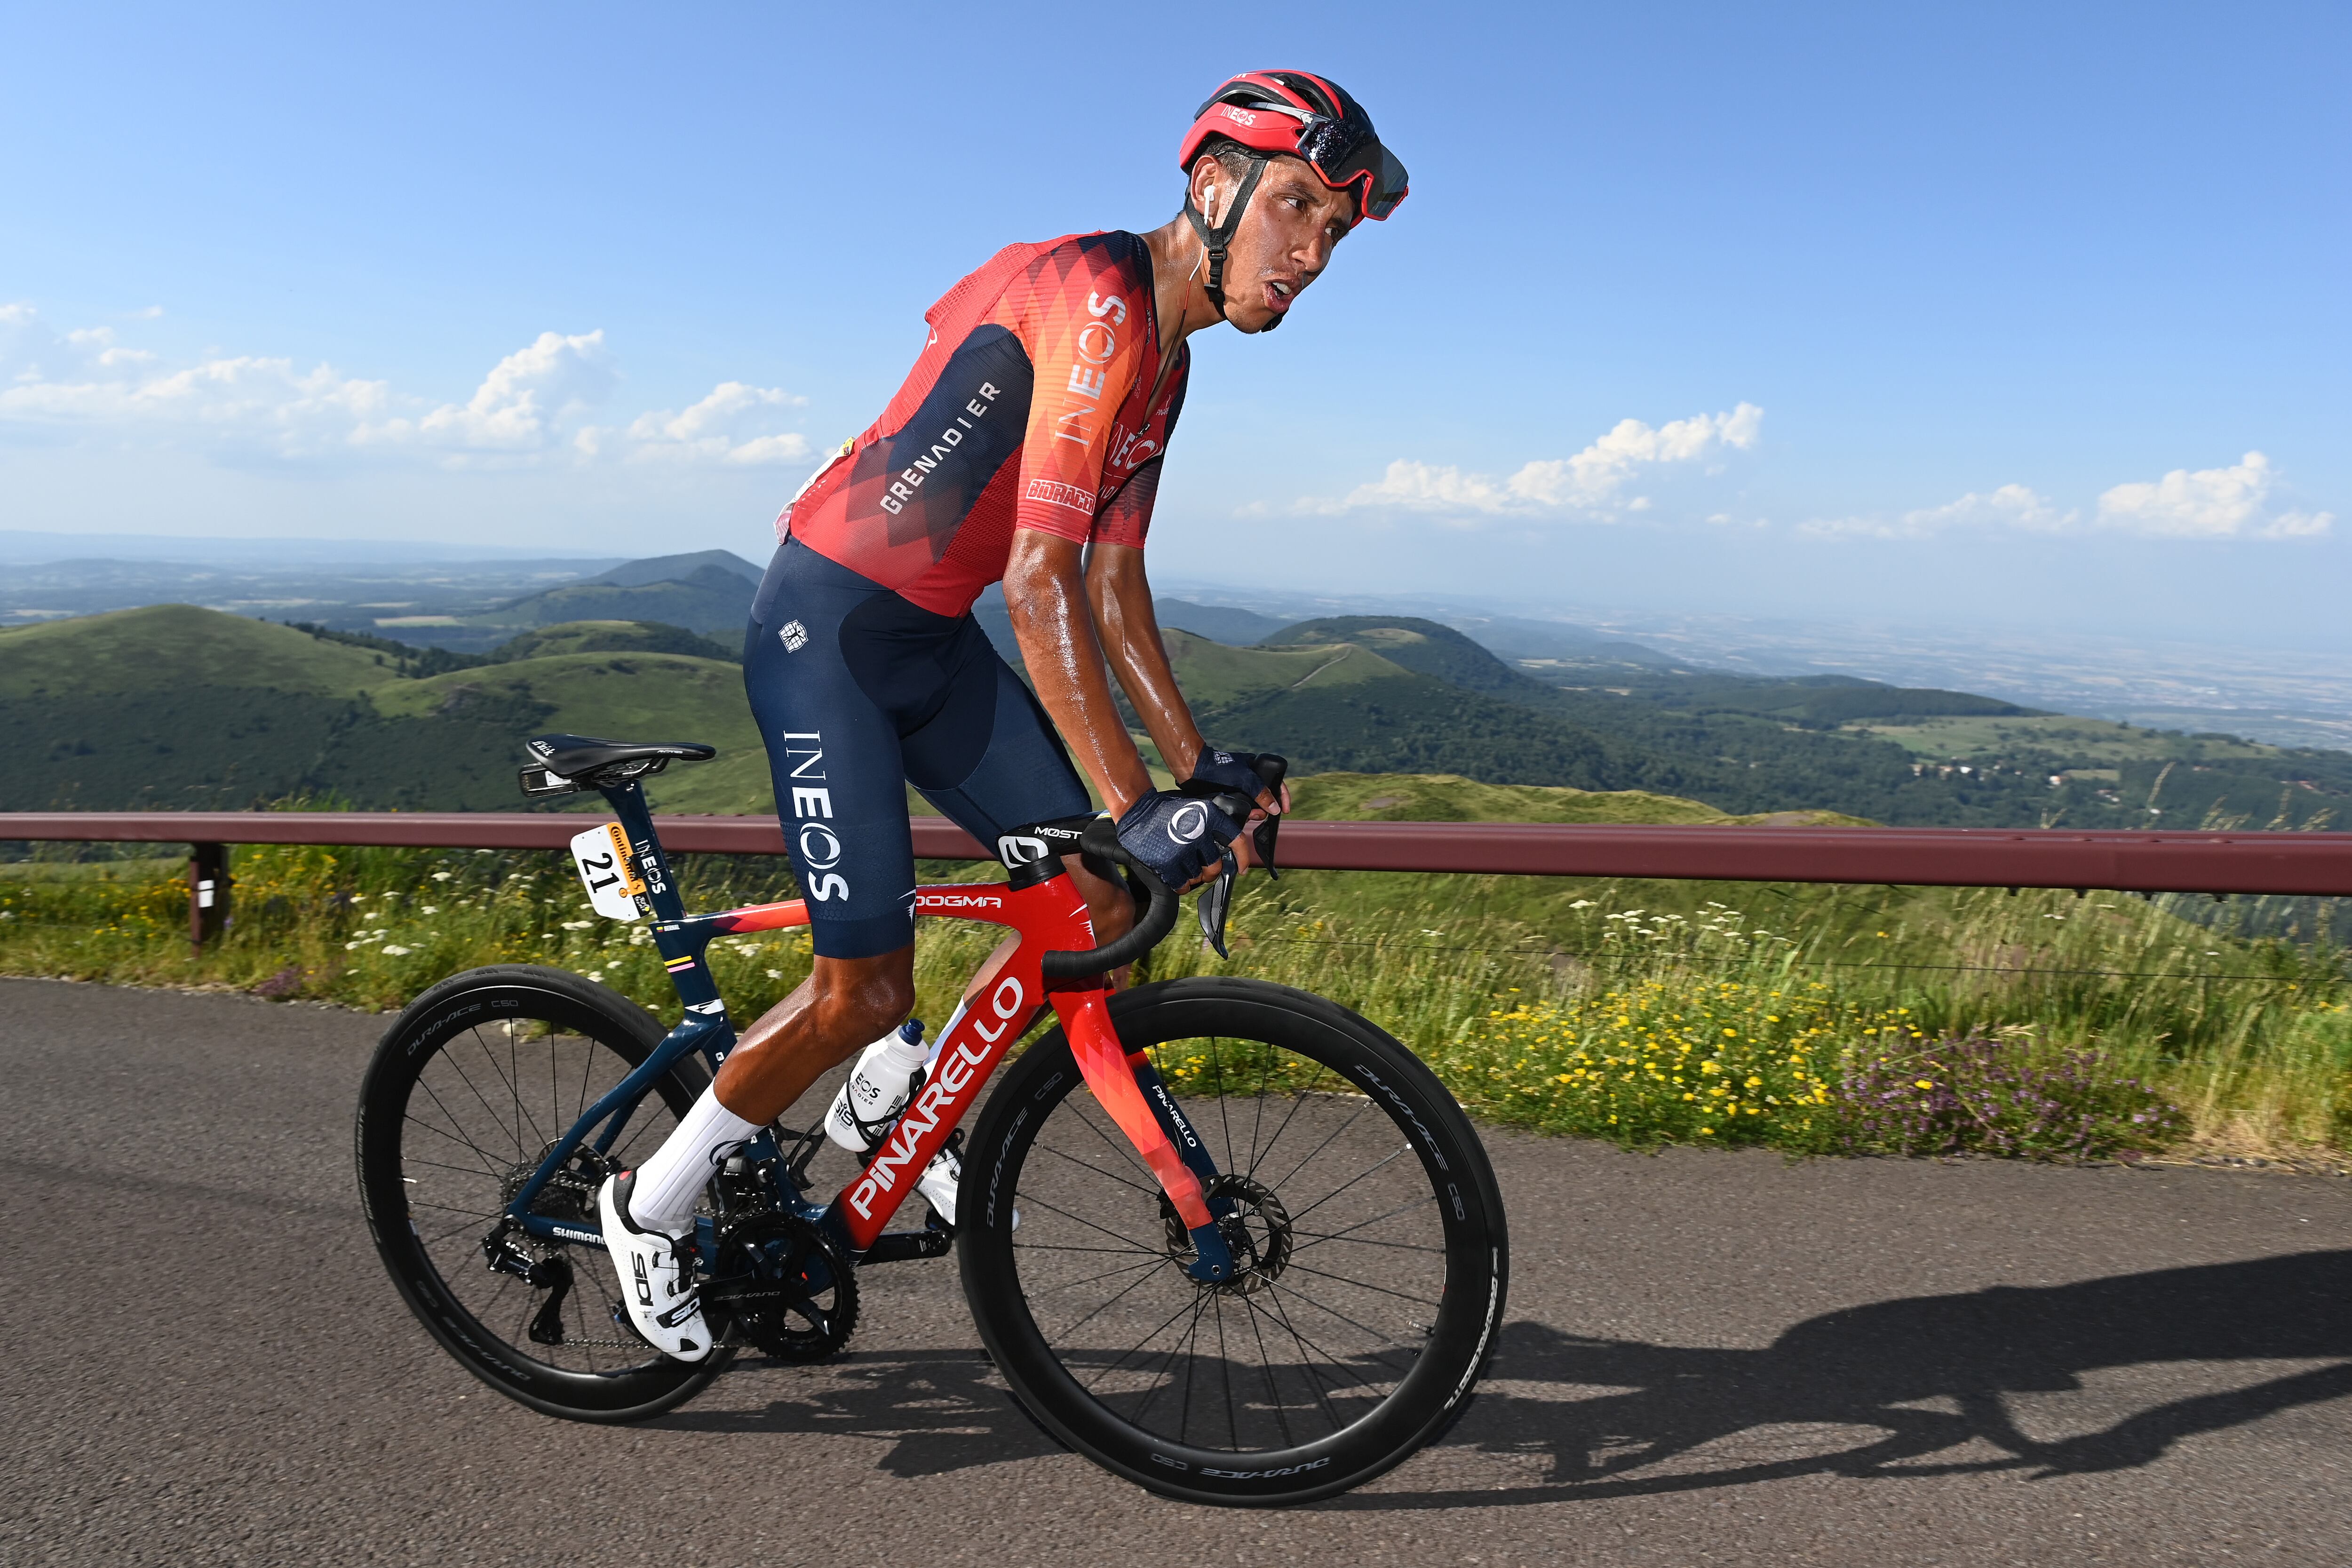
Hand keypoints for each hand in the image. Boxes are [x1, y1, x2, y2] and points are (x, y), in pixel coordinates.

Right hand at [1113, 790, 1244, 892]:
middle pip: (1215, 866)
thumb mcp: (1196, 807)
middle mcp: (1199, 832)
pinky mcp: (1167, 863)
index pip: (1236, 840)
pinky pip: (1182, 885)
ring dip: (1193, 877)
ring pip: (1198, 877)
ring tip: (1183, 868)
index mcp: (1210, 816)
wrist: (1137, 811)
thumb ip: (1212, 823)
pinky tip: (1178, 880)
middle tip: (1202, 870)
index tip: (1242, 868)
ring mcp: (1183, 849)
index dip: (1243, 857)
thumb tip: (1228, 845)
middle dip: (1210, 872)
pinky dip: (1182, 886)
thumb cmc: (1166, 810)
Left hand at [1189, 748, 1286, 820]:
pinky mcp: (1228, 798)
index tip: (1284, 810)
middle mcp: (1248, 780)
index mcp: (1255, 768)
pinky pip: (1240, 810)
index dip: (1283, 796)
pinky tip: (1240, 818)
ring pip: (1253, 806)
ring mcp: (1238, 789)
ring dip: (1254, 813)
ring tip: (1249, 816)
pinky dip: (1242, 815)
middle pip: (1265, 798)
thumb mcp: (1244, 778)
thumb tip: (1275, 809)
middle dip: (1266, 809)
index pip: (1276, 782)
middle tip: (1260, 815)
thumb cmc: (1218, 768)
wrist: (1192, 771)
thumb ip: (1261, 792)